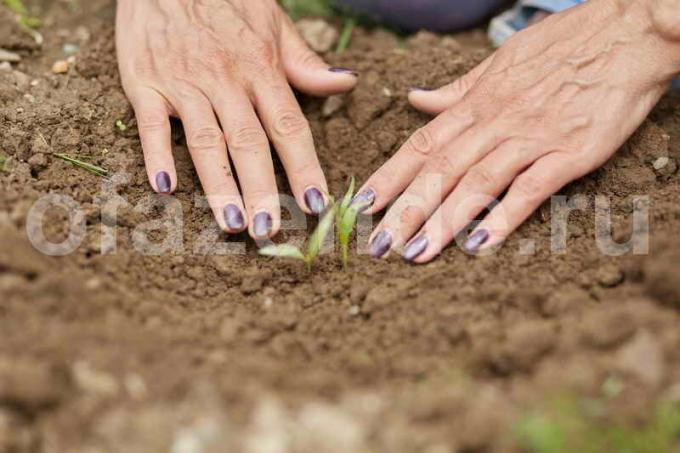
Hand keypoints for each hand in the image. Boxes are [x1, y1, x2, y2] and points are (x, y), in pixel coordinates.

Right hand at [116, 0, 356, 237]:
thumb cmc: (226, 0)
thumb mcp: (273, 24)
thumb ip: (305, 63)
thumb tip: (347, 84)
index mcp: (261, 70)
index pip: (289, 126)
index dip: (304, 168)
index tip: (316, 204)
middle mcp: (225, 81)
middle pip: (248, 143)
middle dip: (262, 190)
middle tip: (270, 231)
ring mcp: (184, 83)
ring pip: (205, 141)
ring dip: (218, 186)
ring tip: (232, 224)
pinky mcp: (145, 82)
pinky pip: (150, 123)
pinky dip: (156, 153)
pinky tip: (163, 187)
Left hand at [356, 0, 679, 261]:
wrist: (630, 31)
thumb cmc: (564, 44)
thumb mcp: (500, 60)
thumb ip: (456, 90)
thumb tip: (415, 100)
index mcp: (477, 102)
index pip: (421, 144)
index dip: (389, 177)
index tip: (361, 206)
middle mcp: (496, 121)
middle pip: (439, 171)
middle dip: (405, 211)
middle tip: (378, 246)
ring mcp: (532, 137)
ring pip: (476, 183)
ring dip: (443, 221)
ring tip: (415, 253)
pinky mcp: (570, 152)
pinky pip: (530, 188)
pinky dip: (503, 216)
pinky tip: (479, 244)